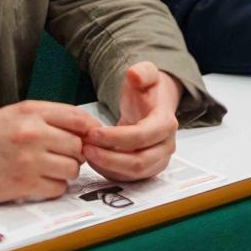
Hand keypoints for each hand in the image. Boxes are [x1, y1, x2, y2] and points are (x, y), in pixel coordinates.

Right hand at [0, 100, 95, 203]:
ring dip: (64, 172)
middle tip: (59, 157)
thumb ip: (47, 118)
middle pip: (78, 146)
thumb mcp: (14, 114)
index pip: (79, 118)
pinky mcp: (23, 184)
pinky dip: (52, 188)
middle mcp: (32, 133)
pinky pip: (57, 188)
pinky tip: (37, 182)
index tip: (86, 139)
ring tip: (46, 169)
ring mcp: (28, 160)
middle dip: (74, 154)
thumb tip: (85, 129)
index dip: (88, 130)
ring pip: (72, 169)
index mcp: (31, 111)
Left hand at [83, 64, 179, 182]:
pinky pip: (127, 178)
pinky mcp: (147, 170)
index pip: (142, 136)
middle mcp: (166, 146)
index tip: (93, 132)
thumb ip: (142, 72)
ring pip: (132, 174)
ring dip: (107, 166)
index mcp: (166, 123)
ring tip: (85, 153)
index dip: (116, 137)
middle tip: (84, 147)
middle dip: (109, 157)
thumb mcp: (147, 74)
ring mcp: (158, 161)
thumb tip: (134, 74)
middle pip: (138, 162)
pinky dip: (108, 171)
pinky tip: (93, 159)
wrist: (154, 105)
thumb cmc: (147, 91)